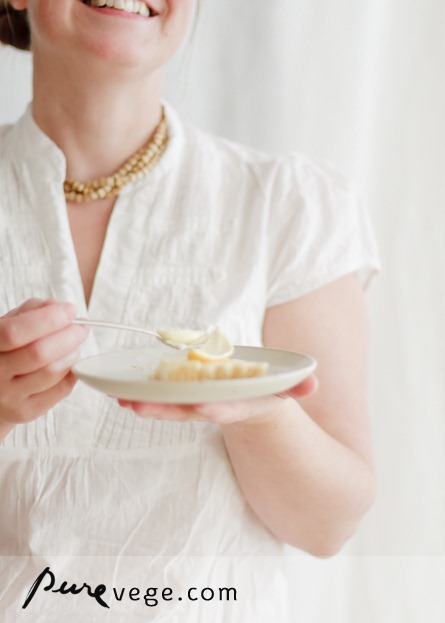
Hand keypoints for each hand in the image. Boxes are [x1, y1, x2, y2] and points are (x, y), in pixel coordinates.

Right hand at [0, 298, 88, 434]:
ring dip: (72, 354)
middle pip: (39, 353)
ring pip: (52, 372)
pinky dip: (72, 372)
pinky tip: (70, 362)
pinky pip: (61, 389)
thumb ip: (33, 311)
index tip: (70, 310)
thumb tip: (60, 307)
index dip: (48, 319)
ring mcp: (9, 396)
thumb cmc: (5, 351)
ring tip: (74, 344)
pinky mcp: (26, 411)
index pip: (15, 332)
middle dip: (68, 336)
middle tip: (81, 328)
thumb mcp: (9, 324)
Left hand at [117, 373, 317, 425]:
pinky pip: (164, 399)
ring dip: (148, 405)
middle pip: (189, 410)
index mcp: (242, 405)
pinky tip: (122, 394)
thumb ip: (298, 385)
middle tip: (138, 406)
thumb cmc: (267, 394)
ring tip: (121, 400)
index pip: (229, 408)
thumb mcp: (285, 388)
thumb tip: (313, 383)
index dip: (218, 408)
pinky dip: (145, 398)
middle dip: (165, 409)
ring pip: (171, 407)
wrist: (252, 409)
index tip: (204, 408)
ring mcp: (199, 406)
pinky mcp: (187, 399)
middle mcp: (217, 408)